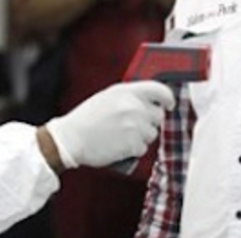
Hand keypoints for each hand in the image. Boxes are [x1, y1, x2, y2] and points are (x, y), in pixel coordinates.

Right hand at [44, 81, 175, 168]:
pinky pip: (143, 149)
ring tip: (121, 135)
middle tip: (132, 126)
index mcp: (127, 91)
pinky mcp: (133, 144)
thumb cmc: (87, 118)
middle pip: (158, 116)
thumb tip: (149, 101)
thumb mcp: (108, 97)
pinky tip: (118, 145)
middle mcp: (134, 106)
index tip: (169, 104)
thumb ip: (130, 96)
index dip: (167, 98)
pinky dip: (133, 150)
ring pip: (152, 134)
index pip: (160, 90)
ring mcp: (135, 125)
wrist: (71, 138)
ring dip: (141, 137)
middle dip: (149, 122)